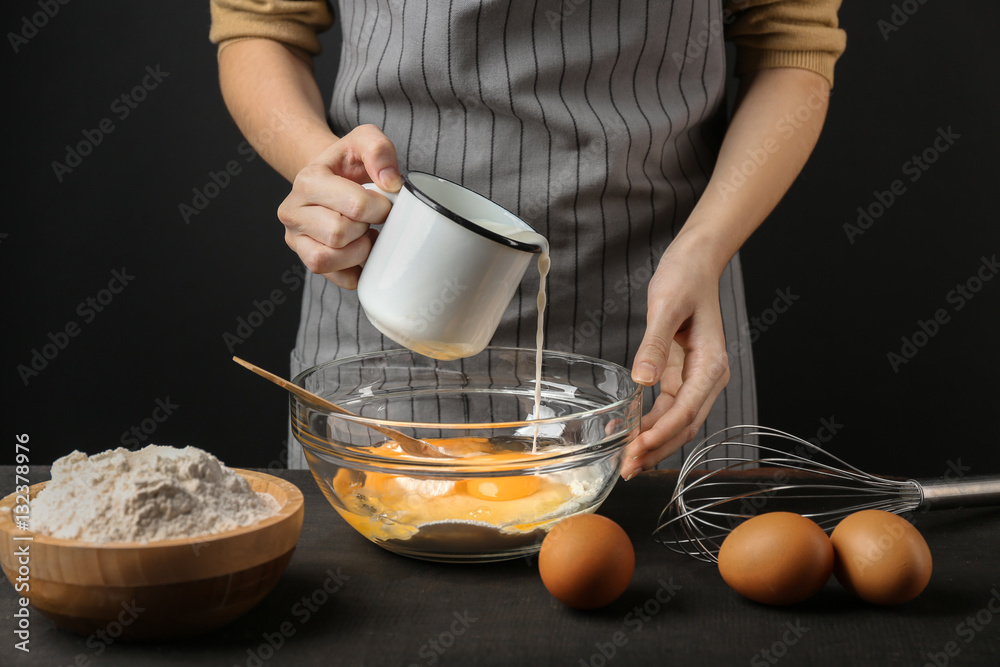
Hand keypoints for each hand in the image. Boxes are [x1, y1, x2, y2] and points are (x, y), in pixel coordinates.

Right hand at [277, 124, 401, 288]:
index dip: (381, 208)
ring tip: (364, 235)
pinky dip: (357, 271)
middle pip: (339, 234)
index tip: (383, 202)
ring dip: (358, 252)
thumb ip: (379, 149)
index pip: (355, 206)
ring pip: (328, 260)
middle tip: (370, 219)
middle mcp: (292, 211)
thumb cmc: (349, 163)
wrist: (331, 178)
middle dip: (365, 228)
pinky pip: (336, 279)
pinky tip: (361, 252)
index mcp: (308, 180)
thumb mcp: (364, 140)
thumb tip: (391, 183)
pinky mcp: (306, 260)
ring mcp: (295, 239)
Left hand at [620, 237, 730, 479]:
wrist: (694, 262)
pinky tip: (630, 433)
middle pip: (684, 425)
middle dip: (656, 448)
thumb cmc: (685, 279)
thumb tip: (643, 380)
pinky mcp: (682, 375)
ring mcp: (696, 379)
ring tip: (626, 460)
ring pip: (677, 422)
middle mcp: (708, 377)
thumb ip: (654, 344)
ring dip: (653, 442)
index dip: (661, 433)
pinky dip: (651, 424)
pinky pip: (668, 408)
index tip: (637, 448)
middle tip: (626, 466)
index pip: (686, 410)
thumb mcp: (666, 306)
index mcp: (711, 364)